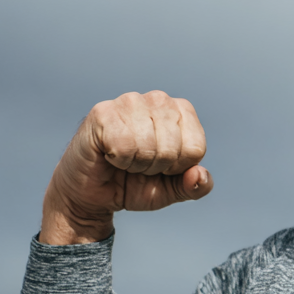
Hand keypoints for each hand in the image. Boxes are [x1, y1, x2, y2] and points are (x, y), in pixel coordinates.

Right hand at [40, 91, 211, 244]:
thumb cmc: (135, 184)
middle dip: (156, 167)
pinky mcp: (103, 112)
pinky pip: (124, 145)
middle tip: (139, 164)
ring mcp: (130, 102)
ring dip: (136, 164)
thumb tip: (199, 175)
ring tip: (125, 159)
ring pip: (149, 146)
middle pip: (173, 148)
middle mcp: (159, 100)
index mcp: (182, 112)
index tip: (162, 167)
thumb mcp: (173, 190)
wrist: (94, 194)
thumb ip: (196, 187)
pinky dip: (118, 160)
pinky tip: (110, 154)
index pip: (196, 148)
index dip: (178, 168)